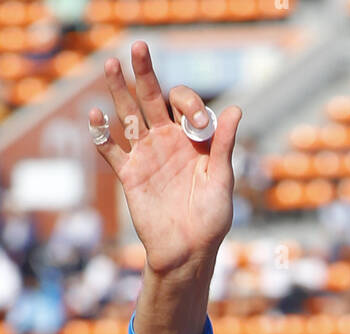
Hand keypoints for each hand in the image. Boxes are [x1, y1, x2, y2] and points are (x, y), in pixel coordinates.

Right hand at [89, 40, 241, 274]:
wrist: (188, 252)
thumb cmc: (211, 220)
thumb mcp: (222, 180)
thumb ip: (224, 145)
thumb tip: (236, 110)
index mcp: (192, 140)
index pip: (184, 104)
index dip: (189, 104)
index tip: (195, 122)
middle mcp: (167, 142)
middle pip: (152, 99)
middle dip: (146, 74)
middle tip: (139, 48)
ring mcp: (147, 156)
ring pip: (129, 115)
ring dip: (119, 91)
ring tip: (110, 64)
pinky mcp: (130, 175)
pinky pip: (112, 150)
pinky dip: (102, 134)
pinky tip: (96, 115)